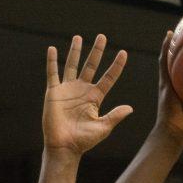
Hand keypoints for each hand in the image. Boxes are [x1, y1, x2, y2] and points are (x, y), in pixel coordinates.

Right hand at [43, 34, 132, 154]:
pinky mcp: (54, 92)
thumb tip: (130, 108)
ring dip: (75, 51)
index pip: (108, 77)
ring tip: (79, 37)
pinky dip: (52, 62)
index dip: (116, 66)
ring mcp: (68, 89)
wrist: (64, 146)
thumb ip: (115, 116)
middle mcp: (82, 90)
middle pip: (91, 66)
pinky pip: (52, 74)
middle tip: (102, 36)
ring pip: (72, 65)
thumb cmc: (84, 140)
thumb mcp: (103, 127)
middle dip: (97, 51)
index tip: (124, 53)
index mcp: (95, 97)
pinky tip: (53, 49)